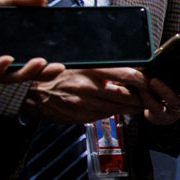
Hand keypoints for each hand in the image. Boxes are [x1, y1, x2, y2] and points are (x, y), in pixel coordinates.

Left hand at [0, 0, 65, 80]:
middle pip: (24, 73)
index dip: (49, 63)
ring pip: (8, 77)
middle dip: (43, 73)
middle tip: (60, 66)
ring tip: (41, 62)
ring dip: (26, 72)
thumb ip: (18, 3)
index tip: (68, 59)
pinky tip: (9, 59)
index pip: (32, 60)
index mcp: (6, 48)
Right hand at [22, 67, 145, 124]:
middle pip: (126, 96)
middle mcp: (89, 87)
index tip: (149, 81)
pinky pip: (104, 115)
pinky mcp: (80, 116)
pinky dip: (115, 112)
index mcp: (90, 70)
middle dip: (141, 98)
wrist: (30, 92)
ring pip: (118, 109)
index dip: (142, 80)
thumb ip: (99, 66)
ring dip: (132, 108)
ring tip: (140, 105)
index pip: (127, 74)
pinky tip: (119, 109)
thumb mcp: (77, 63)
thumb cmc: (55, 73)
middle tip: (149, 97)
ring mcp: (84, 104)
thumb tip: (123, 67)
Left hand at [137, 59, 179, 124]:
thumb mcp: (172, 71)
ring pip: (176, 102)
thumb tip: (171, 49)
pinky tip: (142, 90)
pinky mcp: (164, 117)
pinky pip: (158, 109)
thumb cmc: (165, 81)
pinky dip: (149, 98)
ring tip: (153, 81)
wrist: (153, 103)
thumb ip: (175, 63)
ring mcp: (178, 110)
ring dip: (165, 91)